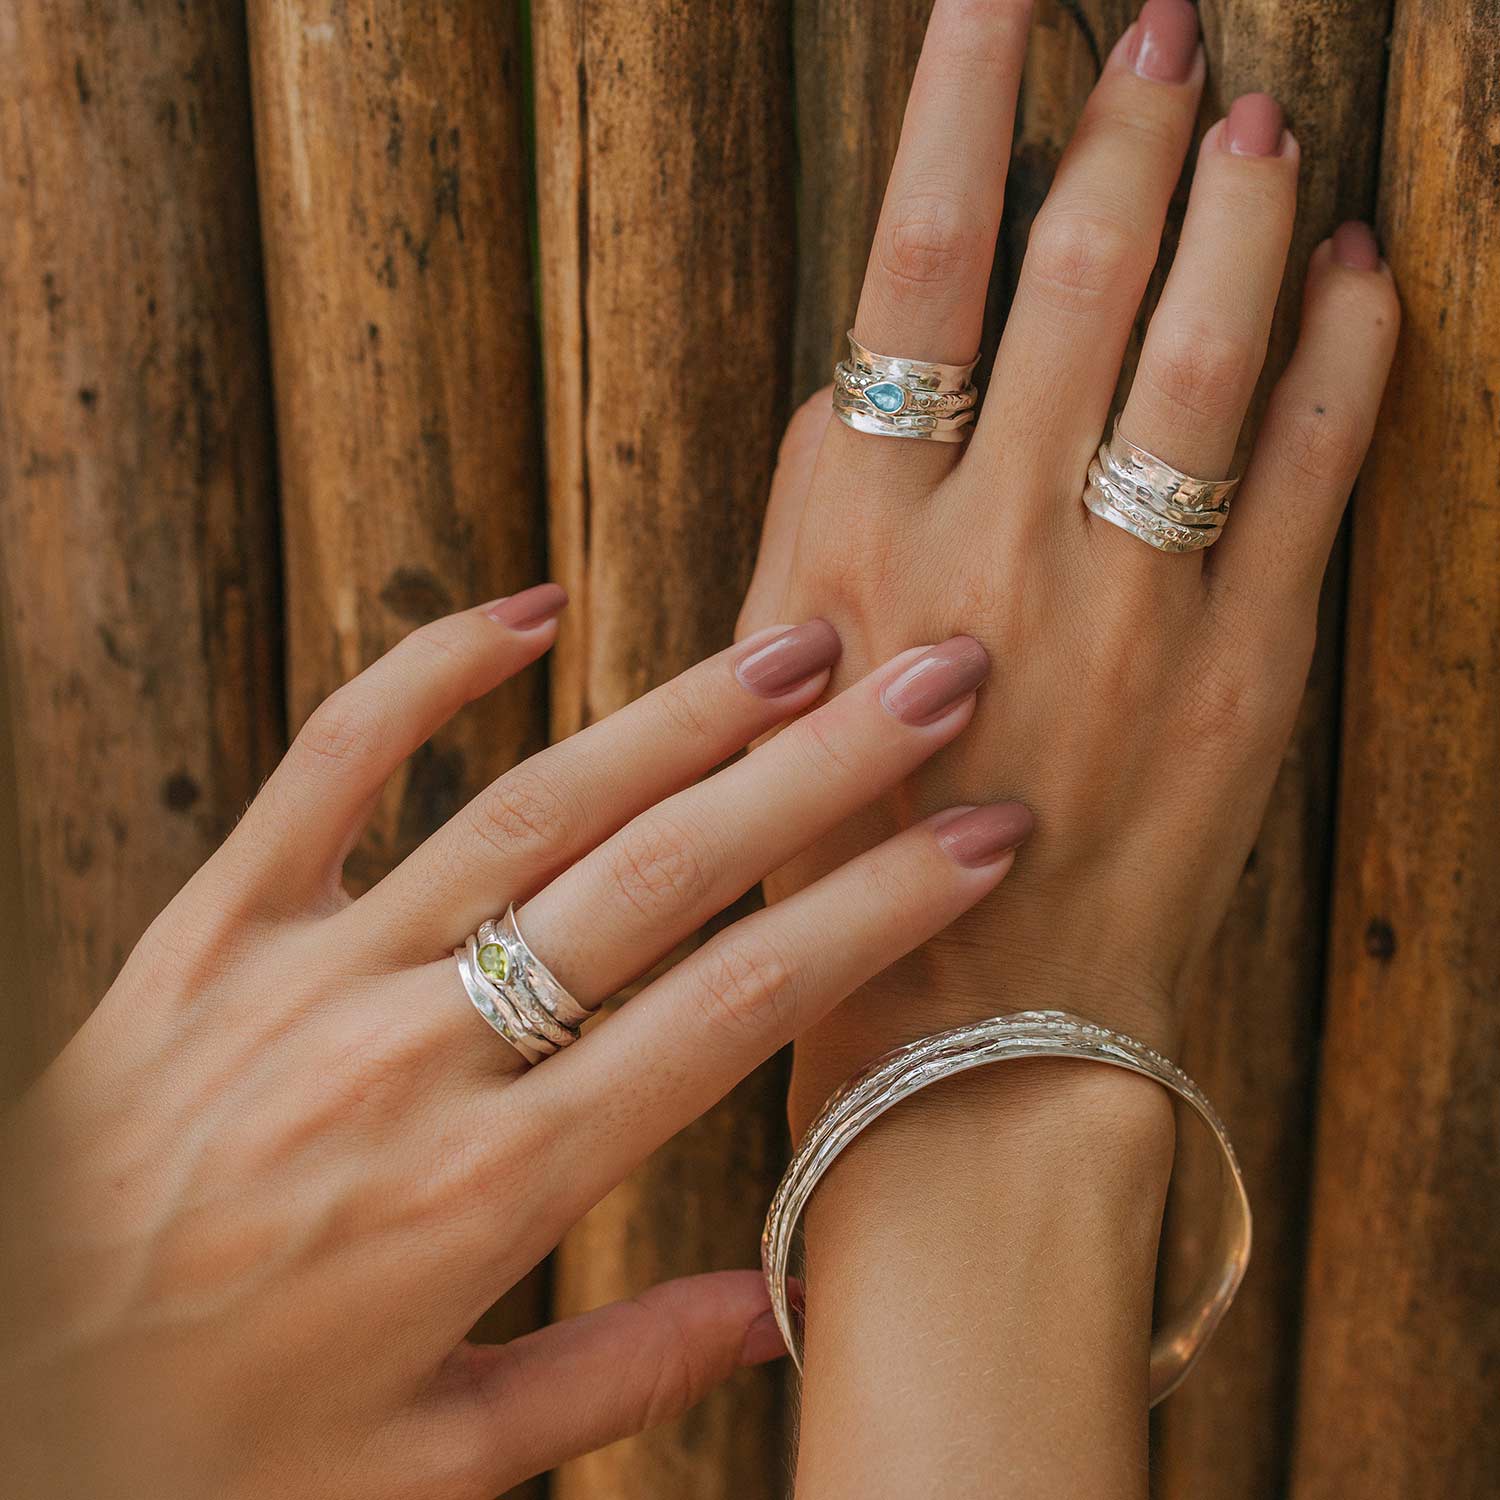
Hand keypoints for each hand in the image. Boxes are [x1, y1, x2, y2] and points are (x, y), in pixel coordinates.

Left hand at [0, 588, 1029, 1498]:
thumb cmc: (202, 1460)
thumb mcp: (426, 1469)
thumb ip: (613, 1378)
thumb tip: (777, 1308)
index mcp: (490, 1194)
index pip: (737, 1004)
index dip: (877, 909)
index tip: (977, 837)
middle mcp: (415, 1058)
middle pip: (661, 876)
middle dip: (819, 772)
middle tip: (933, 681)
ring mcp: (303, 976)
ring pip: (528, 808)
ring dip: (677, 716)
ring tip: (796, 646)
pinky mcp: (204, 933)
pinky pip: (321, 769)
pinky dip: (422, 675)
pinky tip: (529, 613)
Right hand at [739, 0, 1399, 1128]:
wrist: (966, 1031)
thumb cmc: (839, 856)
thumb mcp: (768, 681)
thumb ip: (817, 520)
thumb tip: (868, 376)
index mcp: (851, 541)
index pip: (909, 271)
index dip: (958, 112)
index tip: (993, 12)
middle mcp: (988, 550)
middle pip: (1074, 277)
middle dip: (1128, 126)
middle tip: (1168, 31)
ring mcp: (1129, 607)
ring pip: (1205, 349)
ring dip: (1247, 208)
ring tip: (1265, 114)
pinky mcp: (1242, 672)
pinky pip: (1312, 474)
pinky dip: (1348, 353)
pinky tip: (1360, 267)